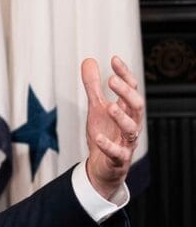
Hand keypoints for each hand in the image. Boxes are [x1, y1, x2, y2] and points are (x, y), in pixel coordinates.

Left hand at [81, 56, 143, 200]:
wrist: (102, 166)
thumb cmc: (103, 134)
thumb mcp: (96, 108)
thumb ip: (93, 87)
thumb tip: (89, 61)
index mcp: (127, 111)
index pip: (132, 89)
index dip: (125, 74)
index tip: (114, 59)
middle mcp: (131, 125)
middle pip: (137, 106)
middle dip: (127, 92)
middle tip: (112, 80)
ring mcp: (126, 142)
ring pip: (132, 129)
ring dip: (121, 117)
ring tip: (109, 107)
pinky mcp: (118, 159)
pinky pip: (117, 152)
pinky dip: (108, 145)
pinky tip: (98, 137)